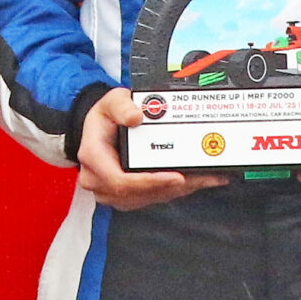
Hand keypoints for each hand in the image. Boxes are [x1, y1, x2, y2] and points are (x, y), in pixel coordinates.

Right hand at [76, 89, 226, 210]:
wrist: (101, 129)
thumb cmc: (105, 117)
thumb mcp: (111, 102)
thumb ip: (121, 106)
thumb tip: (136, 116)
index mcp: (93, 157)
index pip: (120, 180)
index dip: (150, 182)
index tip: (176, 177)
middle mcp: (99, 180)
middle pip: (141, 193)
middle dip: (175, 185)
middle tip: (204, 175)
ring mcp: (112, 192)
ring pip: (151, 197)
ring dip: (181, 189)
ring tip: (208, 176)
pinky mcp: (127, 196)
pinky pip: (153, 197)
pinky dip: (176, 189)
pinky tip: (198, 180)